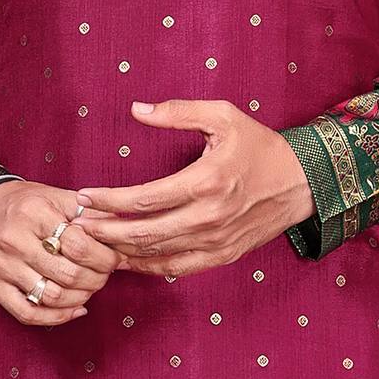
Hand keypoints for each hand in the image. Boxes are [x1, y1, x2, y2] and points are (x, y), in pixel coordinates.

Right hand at [0, 179, 118, 323]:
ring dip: (80, 298)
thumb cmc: (23, 204)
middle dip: (96, 279)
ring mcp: (2, 267)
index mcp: (34, 214)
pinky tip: (74, 310)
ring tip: (90, 289)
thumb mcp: (55, 197)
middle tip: (104, 275)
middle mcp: (14, 241)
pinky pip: (28, 313)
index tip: (113, 259)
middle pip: (68, 274)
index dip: (104, 257)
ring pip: (52, 296)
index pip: (79, 244)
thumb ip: (88, 213)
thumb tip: (120, 230)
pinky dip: (56, 317)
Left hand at [66, 100, 315, 278]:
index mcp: (205, 181)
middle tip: (77, 225)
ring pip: (156, 254)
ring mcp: (216, 241)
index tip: (84, 197)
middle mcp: (209, 217)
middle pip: (143, 233)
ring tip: (93, 243)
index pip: (143, 199)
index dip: (108, 201)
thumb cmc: (259, 146)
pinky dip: (147, 266)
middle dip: (104, 231)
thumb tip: (137, 109)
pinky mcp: (222, 256)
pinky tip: (126, 260)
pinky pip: (176, 268)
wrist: (300, 182)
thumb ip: (178, 111)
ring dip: (120, 251)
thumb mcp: (223, 116)